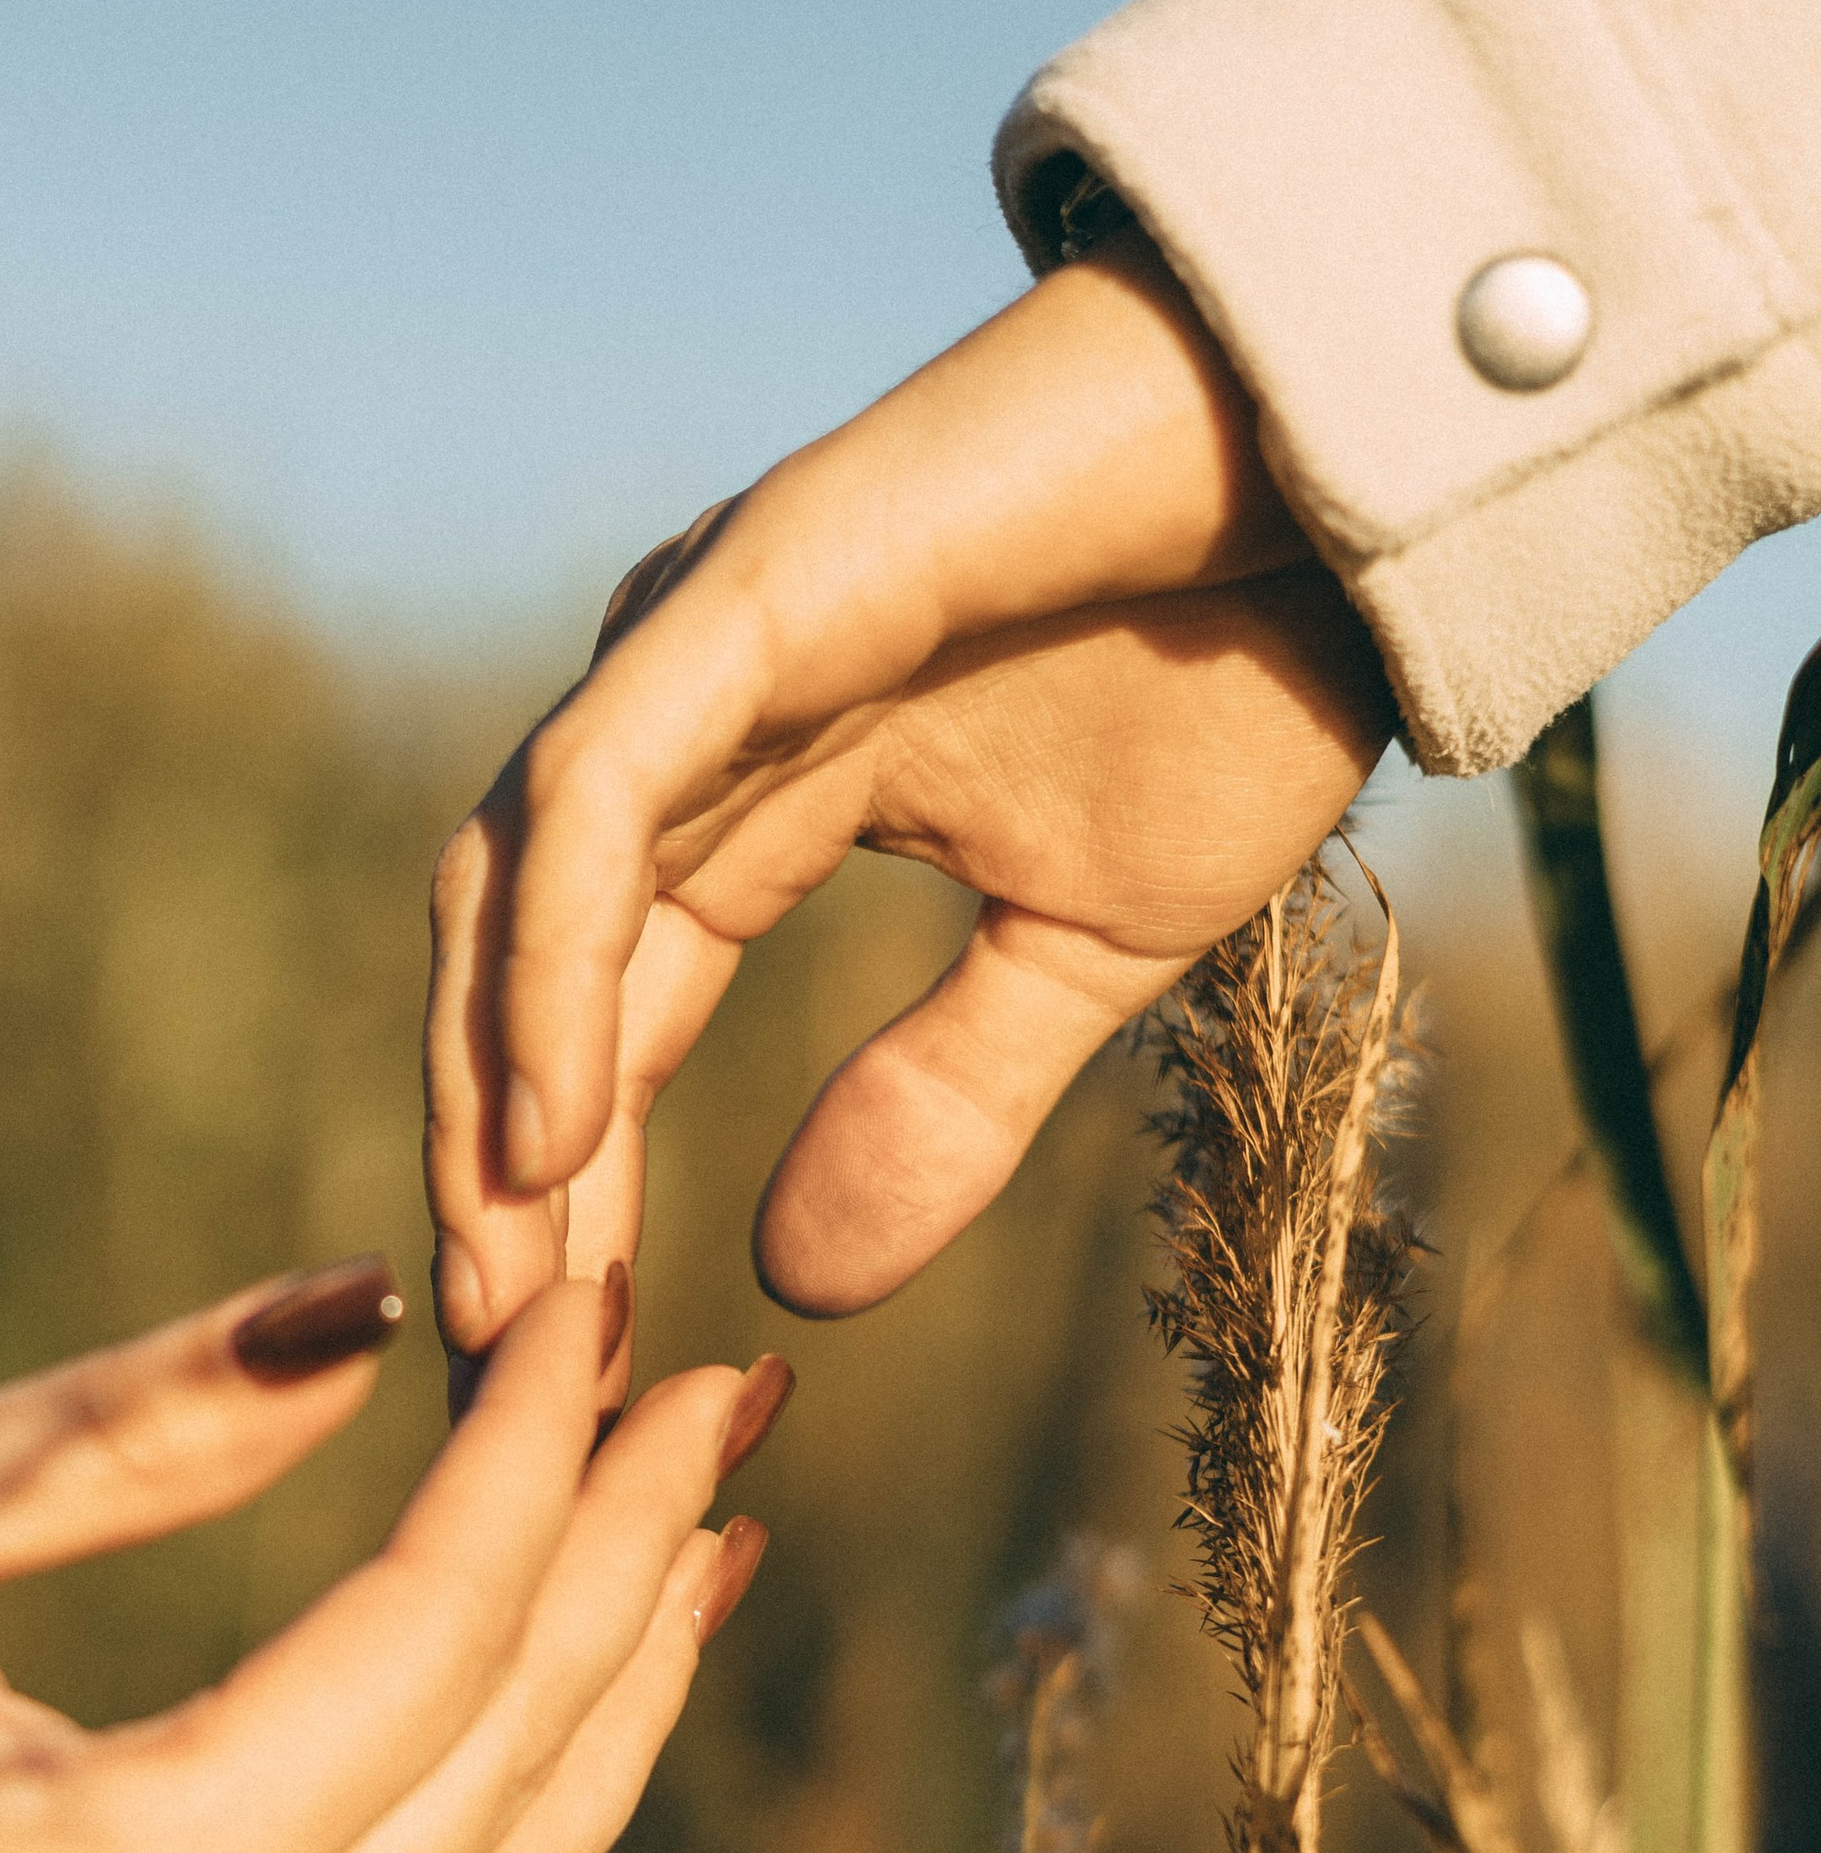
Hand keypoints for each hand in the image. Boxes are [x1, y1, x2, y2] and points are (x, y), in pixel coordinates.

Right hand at [0, 1261, 775, 1852]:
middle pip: (521, 1761)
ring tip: (697, 1529)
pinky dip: (518, 1820)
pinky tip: (546, 1710)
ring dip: (615, 1698)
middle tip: (730, 1382)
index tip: (619, 1295)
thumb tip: (378, 1303)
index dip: (544, 1447)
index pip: (442, 1633)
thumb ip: (139, 1429)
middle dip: (635, 1554)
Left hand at [426, 235, 1395, 1329]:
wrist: (1363, 487)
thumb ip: (944, 1100)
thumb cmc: (1241, 668)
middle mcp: (687, 719)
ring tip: (510, 1286)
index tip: (565, 1355)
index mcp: (753, 795)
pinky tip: (551, 1128)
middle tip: (500, 1364)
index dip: (572, 1181)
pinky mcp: (734, 595)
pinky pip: (588, 802)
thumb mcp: (1088, 950)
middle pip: (516, 969)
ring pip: (512, 891)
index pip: (606, 1010)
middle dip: (496, 1169)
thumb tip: (798, 1285)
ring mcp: (695, 647)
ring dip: (489, 1097)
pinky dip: (551, 969)